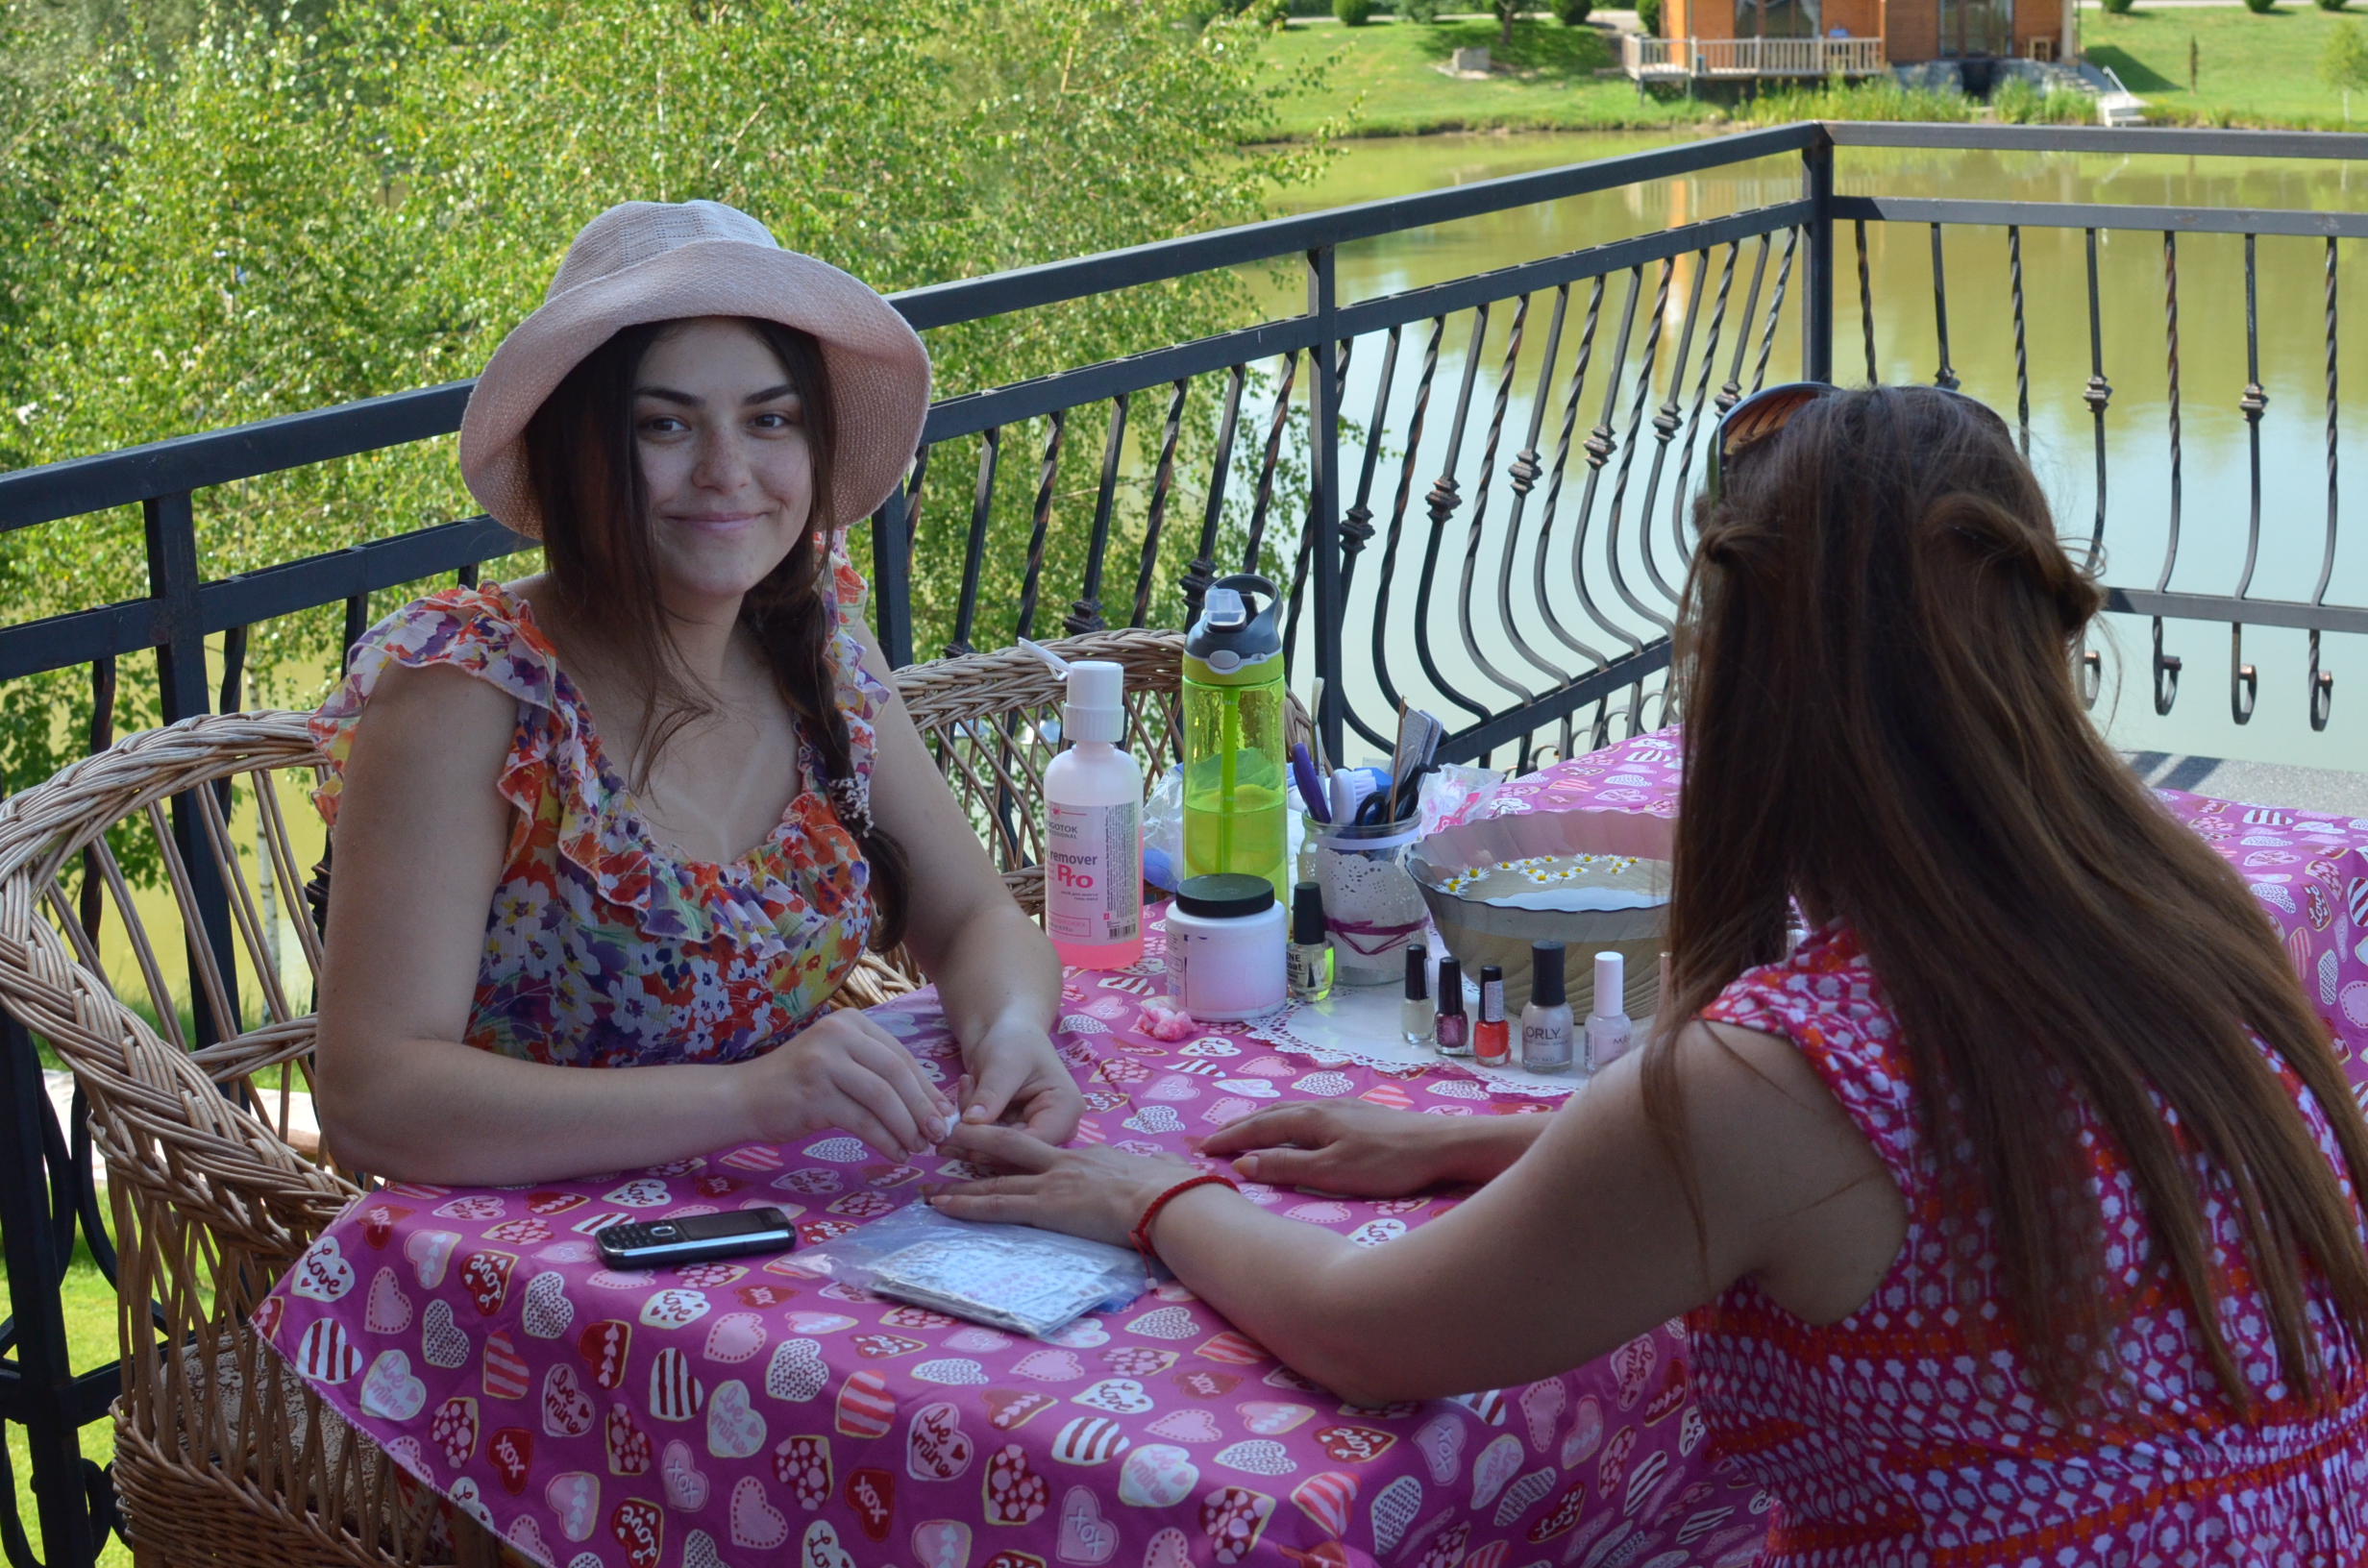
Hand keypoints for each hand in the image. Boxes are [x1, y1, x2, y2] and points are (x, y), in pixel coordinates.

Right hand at [750, 1008, 954, 1160]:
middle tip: (940, 1135)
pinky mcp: (815, 1094)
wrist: (742, 1098)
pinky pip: (862, 1121)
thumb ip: (876, 1073)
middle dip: (923, 1108)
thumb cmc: (796, 1085)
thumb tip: (929, 1104)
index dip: (927, 1087)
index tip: (944, 1113)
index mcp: (851, 1023)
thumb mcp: (838, 1064)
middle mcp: (839, 1035)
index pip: (901, 1055)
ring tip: (920, 1148)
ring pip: (883, 1098)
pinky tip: (896, 1154)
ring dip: (907, 1127)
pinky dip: (885, 1140)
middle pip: (897, 1074)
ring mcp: (825, 1063)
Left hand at [924, 1121, 1200, 1248]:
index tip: (994, 1149)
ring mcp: (1052, 1183)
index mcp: (1089, 1156)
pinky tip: (944, 1206)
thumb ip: (1152, 1170)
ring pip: (994, 1180)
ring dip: (959, 1185)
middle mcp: (1063, 1163)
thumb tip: (1168, 1172)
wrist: (1168, 1201)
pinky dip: (967, 1205)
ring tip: (928, 1189)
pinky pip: (998, 1205)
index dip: (1013, 1148)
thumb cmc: (1172, 1189)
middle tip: (943, 1148)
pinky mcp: (1047, 1207)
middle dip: (972, 1148)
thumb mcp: (1158, 1171)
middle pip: (1007, 1149)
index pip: (1041, 1150)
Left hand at [958, 1018, 1083, 1142]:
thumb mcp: (1003, 1062)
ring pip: (996, 1151)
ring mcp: (1034, 1132)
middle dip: (979, 1137)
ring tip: (965, 1086)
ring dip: (971, 1128)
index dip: (997, 1145)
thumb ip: (991, 1094)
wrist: (1003, 1028)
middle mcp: (1055, 1127)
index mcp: (1066, 1109)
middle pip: (1016, 1152)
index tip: (960, 1136)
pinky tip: (966, 1089)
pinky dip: (969, 1124)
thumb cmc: (1012, 1038)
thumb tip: (972, 1124)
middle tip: (949, 1119)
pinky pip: (987, 1144)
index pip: (1034, 1141)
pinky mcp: (1013, 1134)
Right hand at [1194, 1101, 1535, 1196]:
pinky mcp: (1358, 1116)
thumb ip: (1286, 1168)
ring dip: (1259, 1122)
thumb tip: (1241, 1163)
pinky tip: (1292, 1128)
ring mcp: (1341, 1108)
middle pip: (1268, 1115)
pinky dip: (1284, 1122)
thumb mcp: (1332, 1173)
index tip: (1197, 1151)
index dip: (1226, 1140)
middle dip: (1235, 1127)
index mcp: (1310, 1119)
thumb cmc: (1388, 1163)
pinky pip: (1306, 1114)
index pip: (1257, 1128)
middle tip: (1206, 1139)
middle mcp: (1321, 1106)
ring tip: (1239, 1131)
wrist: (1442, 1144)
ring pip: (1288, 1112)